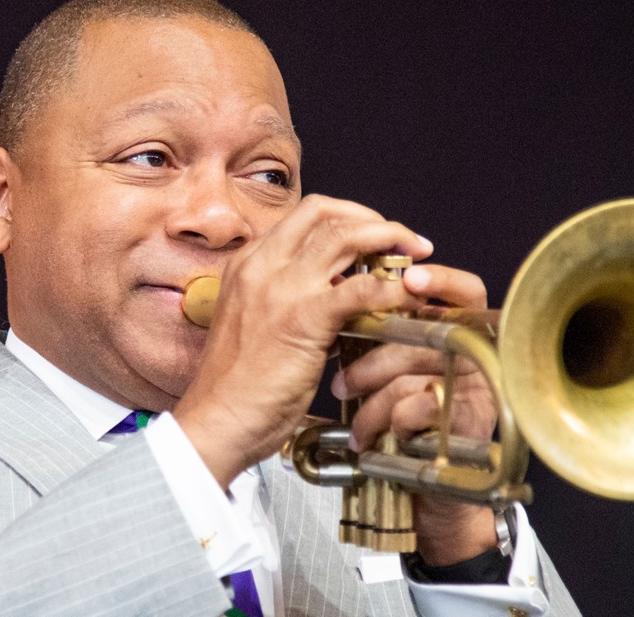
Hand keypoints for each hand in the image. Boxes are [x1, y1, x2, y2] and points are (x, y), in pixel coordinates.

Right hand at [173, 195, 432, 487]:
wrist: (216, 422)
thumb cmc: (236, 387)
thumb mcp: (254, 324)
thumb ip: (289, 301)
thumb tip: (339, 297)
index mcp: (247, 264)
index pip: (303, 216)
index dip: (347, 218)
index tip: (374, 237)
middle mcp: (261, 265)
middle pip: (325, 211)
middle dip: (373, 218)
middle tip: (403, 241)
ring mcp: (281, 288)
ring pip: (345, 235)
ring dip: (390, 239)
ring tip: (417, 256)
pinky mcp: (303, 319)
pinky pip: (362, 288)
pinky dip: (394, 288)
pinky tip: (410, 299)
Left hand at [337, 263, 501, 564]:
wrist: (434, 492)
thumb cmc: (410, 423)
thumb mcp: (401, 370)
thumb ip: (390, 333)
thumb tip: (347, 297)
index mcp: (465, 335)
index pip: (467, 290)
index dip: (440, 280)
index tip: (407, 278)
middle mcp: (480, 357)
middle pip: (425, 334)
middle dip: (372, 359)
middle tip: (342, 381)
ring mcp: (479, 389)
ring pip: (413, 375)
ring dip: (371, 401)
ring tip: (353, 419)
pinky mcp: (470, 422)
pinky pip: (419, 407)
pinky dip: (389, 422)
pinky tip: (379, 436)